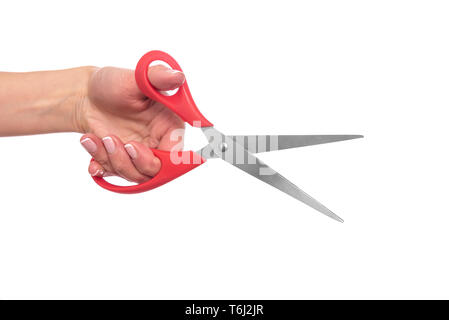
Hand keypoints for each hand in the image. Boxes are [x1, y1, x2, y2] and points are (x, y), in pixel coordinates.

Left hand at [78, 65, 185, 182]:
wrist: (88, 95)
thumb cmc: (116, 83)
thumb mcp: (137, 77)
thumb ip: (159, 77)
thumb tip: (178, 77)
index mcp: (170, 127)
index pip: (176, 156)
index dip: (159, 159)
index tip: (134, 146)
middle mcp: (158, 144)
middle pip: (154, 171)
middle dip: (130, 161)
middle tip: (111, 140)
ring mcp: (139, 155)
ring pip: (132, 174)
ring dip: (111, 159)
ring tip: (98, 136)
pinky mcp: (121, 161)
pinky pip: (114, 174)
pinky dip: (100, 164)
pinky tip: (91, 146)